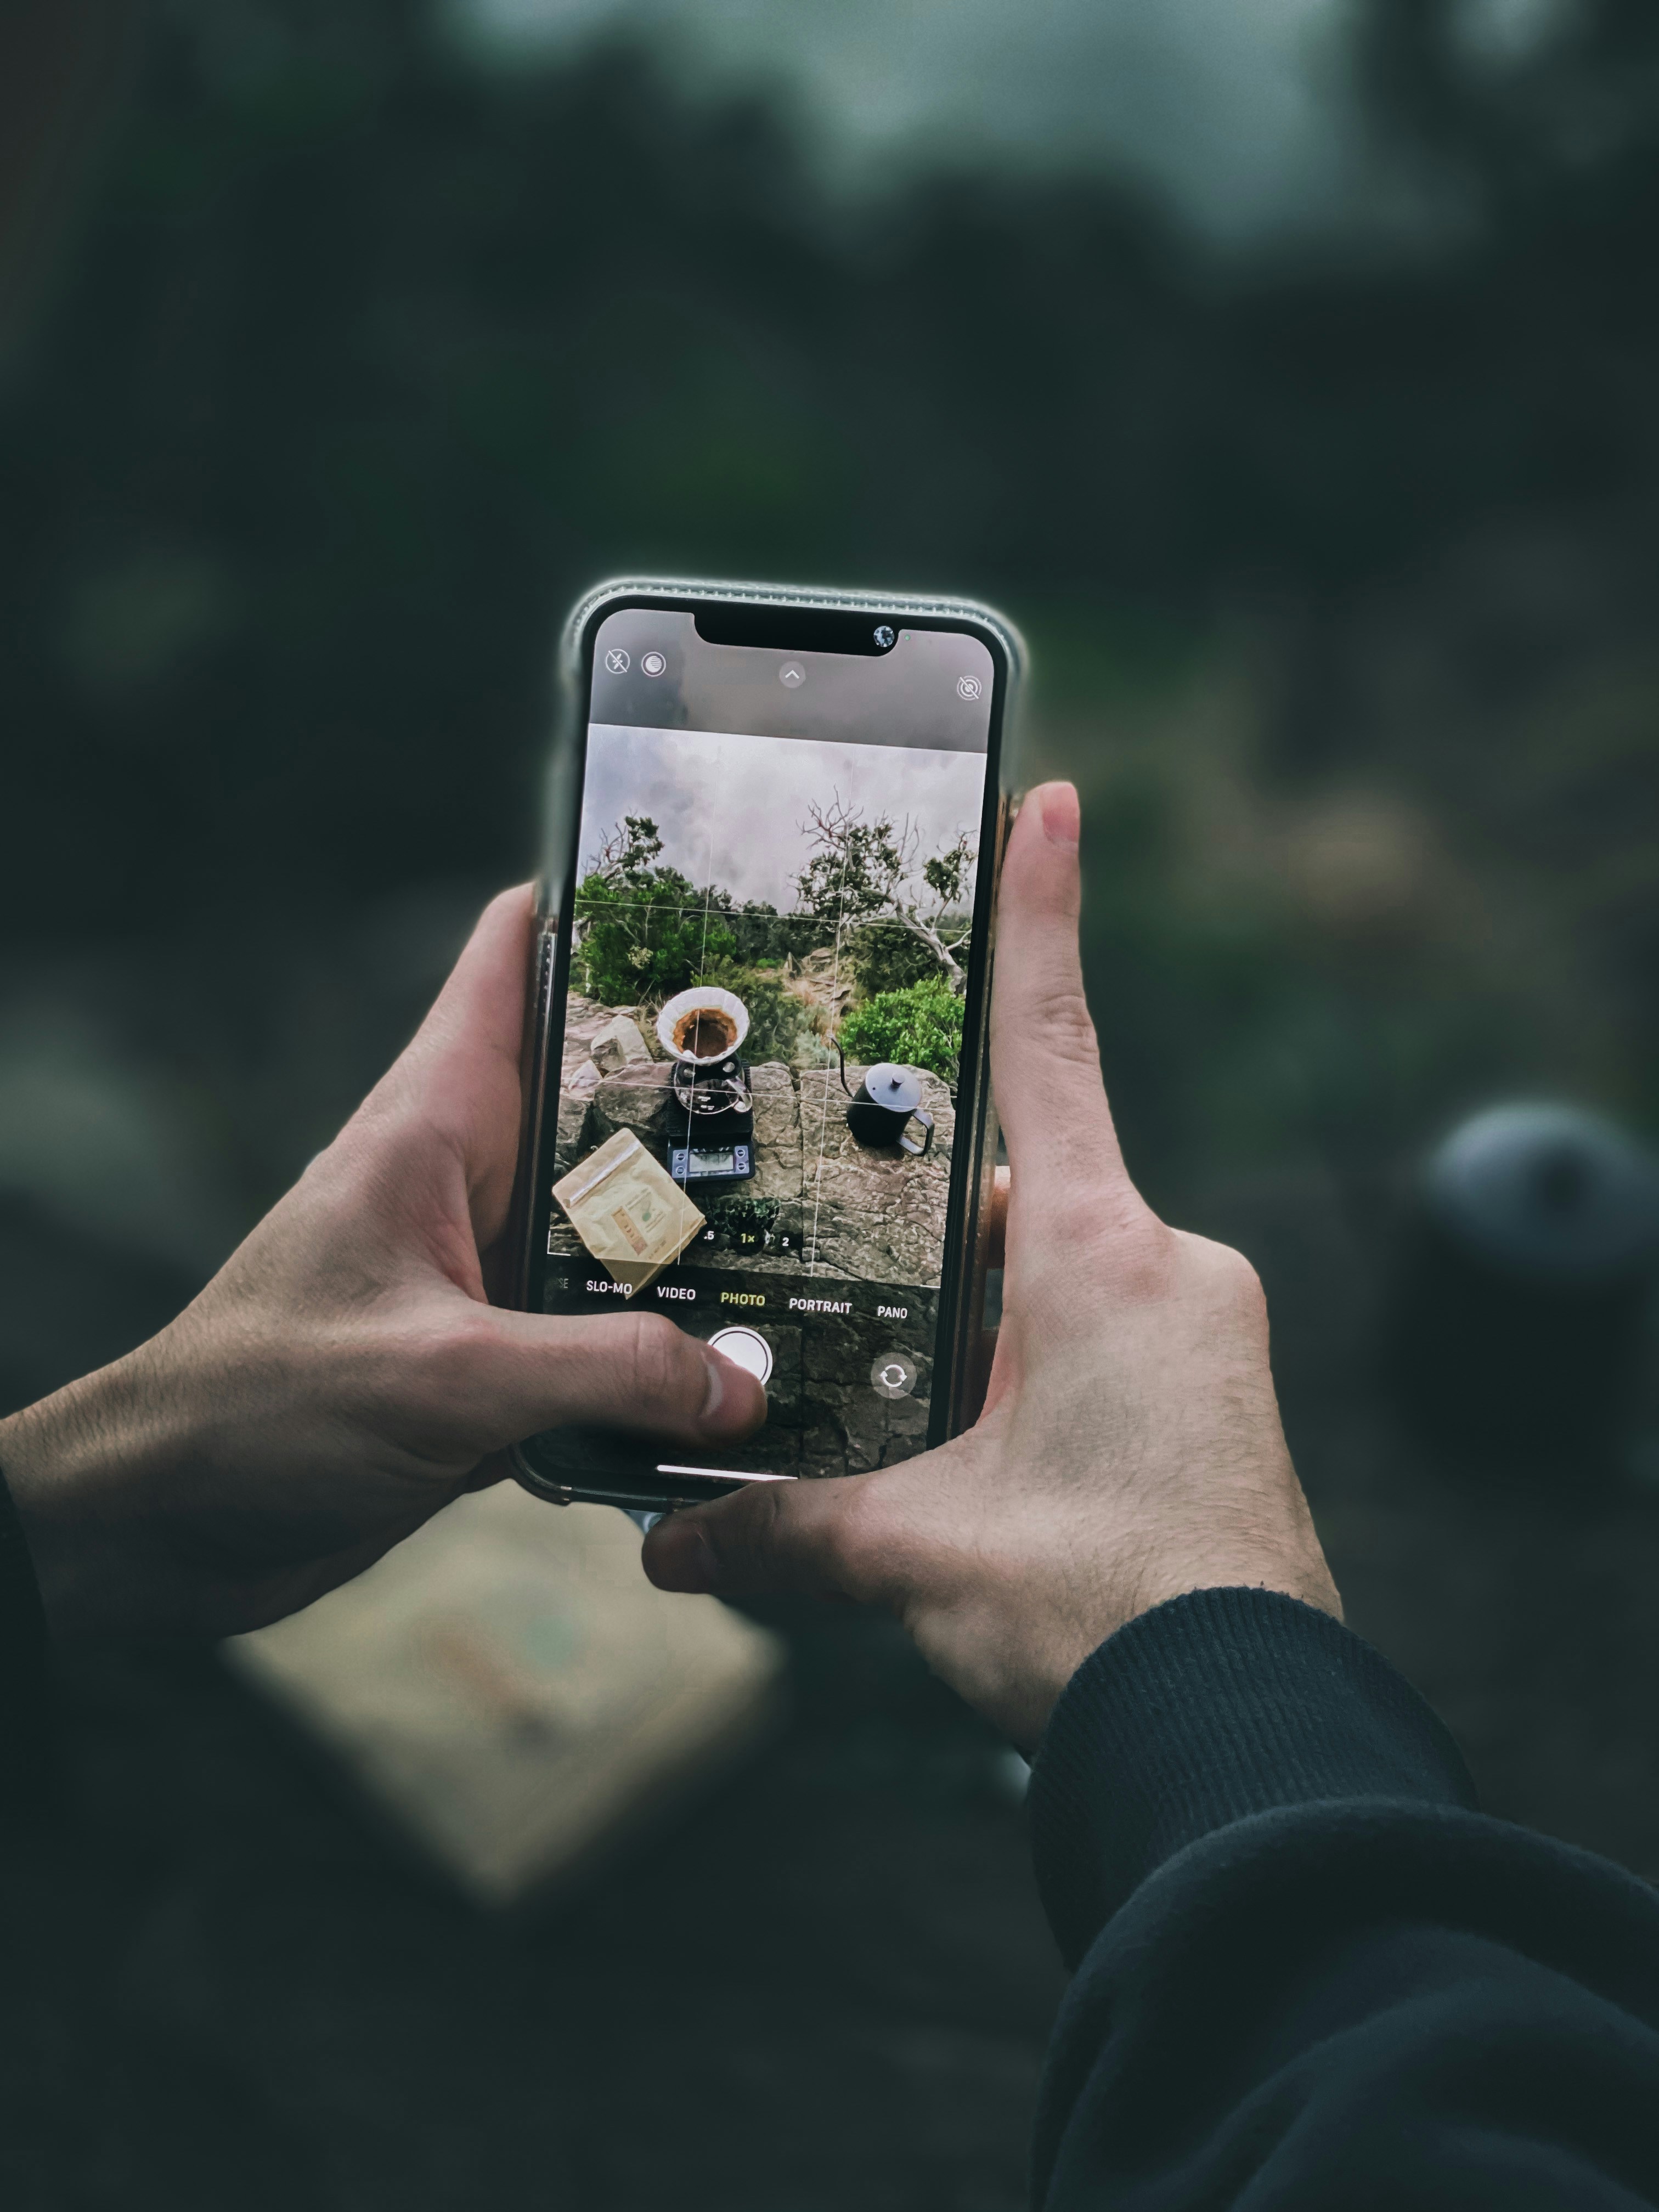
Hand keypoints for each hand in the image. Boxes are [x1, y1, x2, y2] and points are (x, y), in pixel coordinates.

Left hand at [0, 888, 764, 1636]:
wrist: (174, 1524)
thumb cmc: (259, 1409)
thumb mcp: (447, 1377)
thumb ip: (602, 1371)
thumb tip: (738, 1381)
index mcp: (430, 1129)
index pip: (508, 968)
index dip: (593, 914)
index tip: (701, 897)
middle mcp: (463, 1182)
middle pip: (596, 1100)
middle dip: (695, 1091)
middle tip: (816, 1078)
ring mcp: (480, 1270)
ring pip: (612, 1225)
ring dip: (691, 1241)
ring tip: (815, 1228)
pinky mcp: (492, 1358)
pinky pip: (599, 1331)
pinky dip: (657, 1349)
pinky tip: (732, 1371)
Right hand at [643, 784, 1339, 1750]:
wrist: (1237, 1729)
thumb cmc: (1104, 1612)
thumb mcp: (921, 1555)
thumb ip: (785, 1533)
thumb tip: (665, 1550)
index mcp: (1101, 1258)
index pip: (1053, 1051)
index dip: (1041, 919)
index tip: (1050, 799)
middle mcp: (1166, 1271)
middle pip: (1022, 1193)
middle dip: (930, 1221)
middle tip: (835, 1239)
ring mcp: (1199, 1336)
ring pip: (1052, 1279)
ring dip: (971, 1317)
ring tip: (887, 1385)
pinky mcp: (1209, 1400)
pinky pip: (1097, 1340)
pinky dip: (1023, 1369)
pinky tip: (964, 1446)